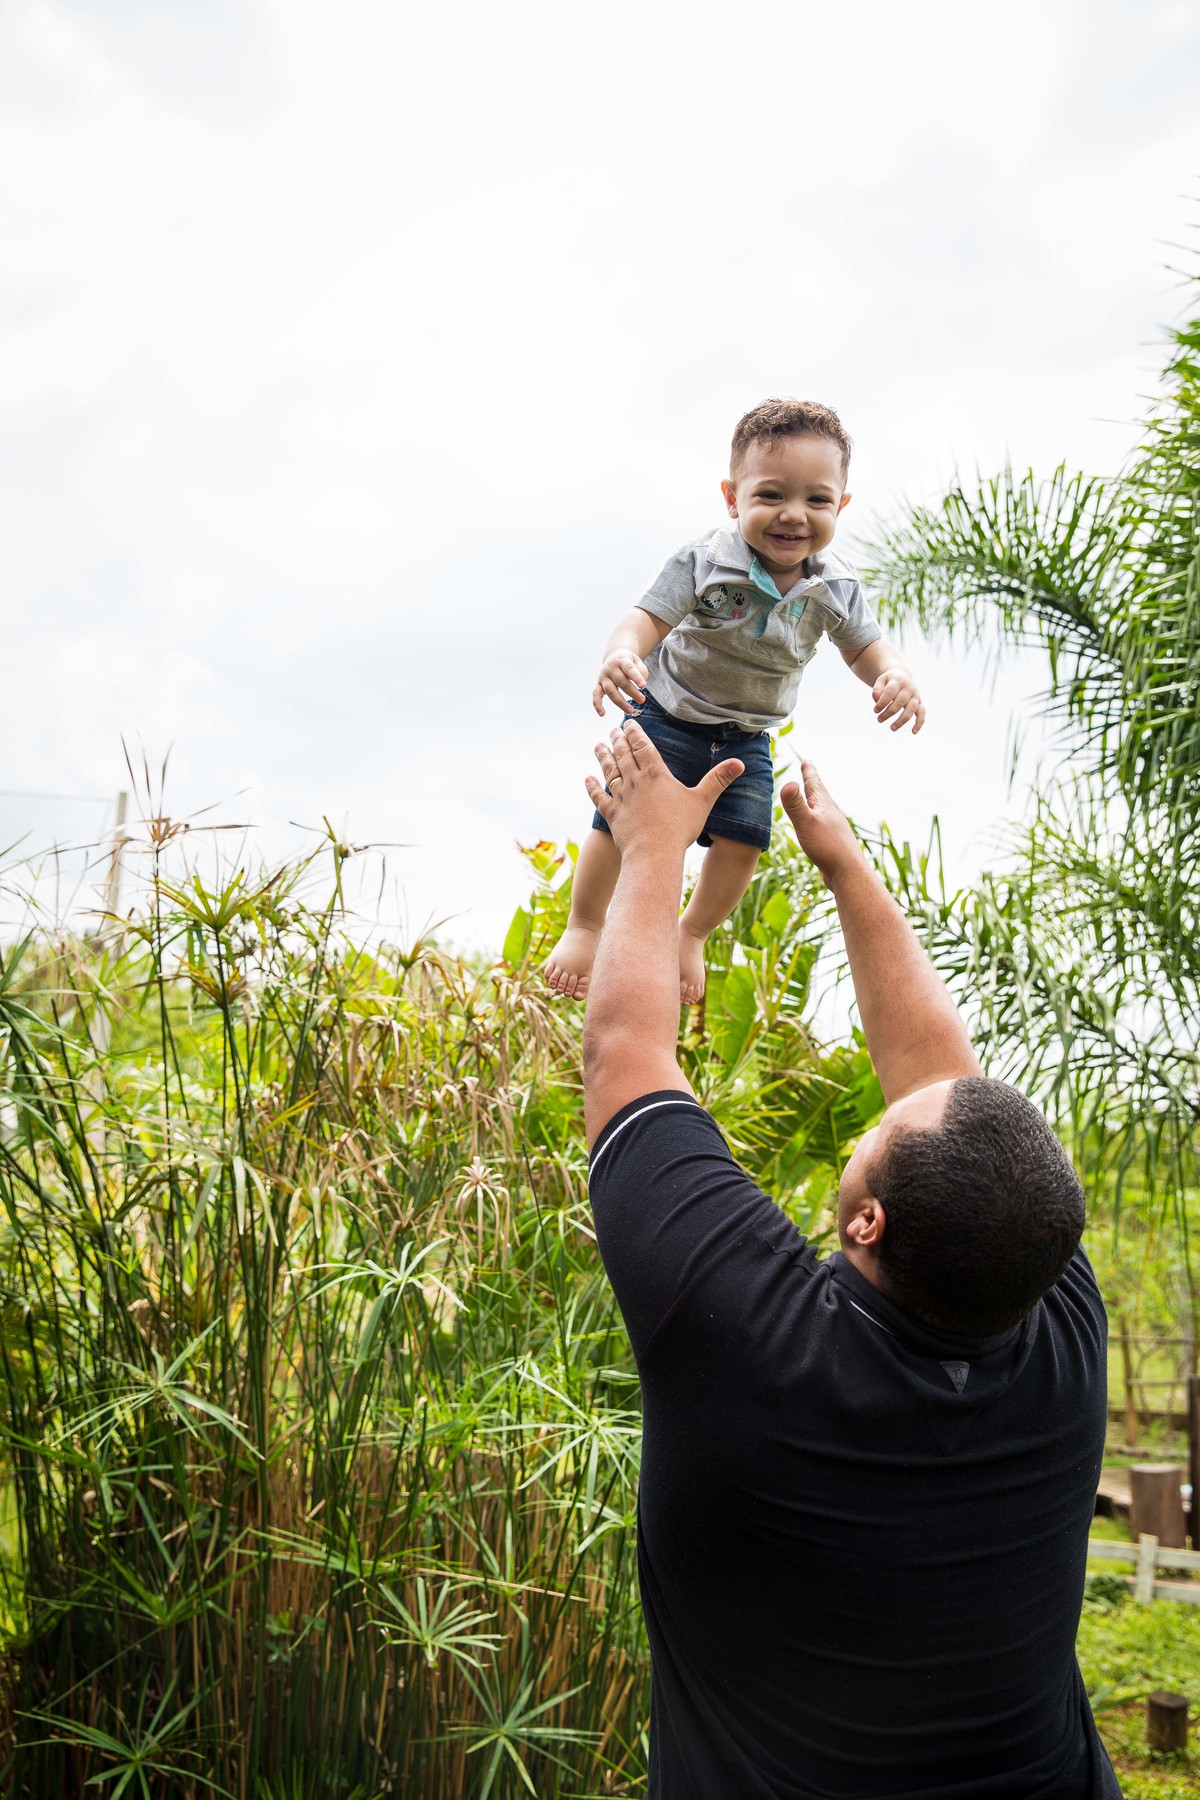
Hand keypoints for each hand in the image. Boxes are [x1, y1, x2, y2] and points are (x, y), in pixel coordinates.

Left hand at [585, 722, 743, 855]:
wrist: (653, 855)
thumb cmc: (679, 828)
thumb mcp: (702, 801)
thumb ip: (718, 780)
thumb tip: (740, 763)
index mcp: (656, 774)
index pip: (643, 746)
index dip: (635, 733)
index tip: (629, 723)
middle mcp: (635, 781)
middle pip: (624, 755)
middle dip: (618, 740)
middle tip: (613, 730)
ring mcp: (621, 798)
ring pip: (610, 771)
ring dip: (603, 757)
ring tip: (598, 745)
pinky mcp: (612, 815)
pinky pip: (599, 797)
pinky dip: (592, 787)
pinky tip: (588, 779)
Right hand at [593, 651, 649, 716]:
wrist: (613, 656)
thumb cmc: (628, 662)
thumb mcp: (637, 661)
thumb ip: (642, 671)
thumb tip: (642, 683)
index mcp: (622, 660)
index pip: (629, 668)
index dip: (636, 677)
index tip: (643, 685)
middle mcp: (611, 668)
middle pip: (621, 681)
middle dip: (632, 692)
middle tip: (642, 700)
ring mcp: (603, 677)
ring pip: (610, 690)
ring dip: (620, 702)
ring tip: (630, 710)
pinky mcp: (598, 684)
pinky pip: (595, 695)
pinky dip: (597, 704)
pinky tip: (602, 714)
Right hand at [779, 760, 862, 886]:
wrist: (847, 872)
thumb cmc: (827, 847)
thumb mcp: (807, 824)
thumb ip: (796, 805)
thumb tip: (788, 783)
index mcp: (823, 805)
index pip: (814, 783)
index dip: (809, 771)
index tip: (806, 760)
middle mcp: (830, 812)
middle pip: (819, 792)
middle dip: (812, 781)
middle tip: (809, 769)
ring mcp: (832, 826)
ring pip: (821, 807)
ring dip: (814, 798)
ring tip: (811, 795)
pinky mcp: (831, 840)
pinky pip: (820, 822)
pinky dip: (815, 816)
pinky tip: (816, 824)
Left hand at [872, 668, 924, 733]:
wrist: (902, 675)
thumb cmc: (889, 681)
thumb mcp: (881, 681)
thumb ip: (877, 690)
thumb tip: (877, 701)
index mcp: (898, 681)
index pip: (890, 692)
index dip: (882, 702)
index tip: (875, 710)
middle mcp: (909, 688)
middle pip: (900, 702)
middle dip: (889, 712)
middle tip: (879, 719)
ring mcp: (915, 696)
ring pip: (911, 709)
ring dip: (902, 720)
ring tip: (892, 728)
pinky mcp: (919, 703)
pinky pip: (922, 713)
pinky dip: (919, 722)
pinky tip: (913, 732)